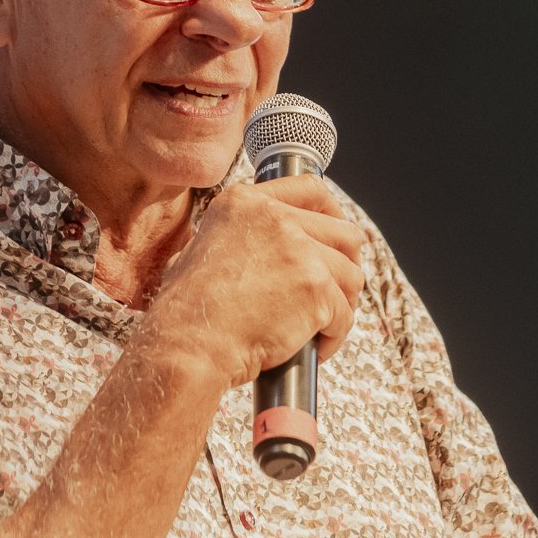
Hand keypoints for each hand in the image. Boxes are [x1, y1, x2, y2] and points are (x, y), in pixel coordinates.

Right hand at [141, 175, 365, 385]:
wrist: (190, 343)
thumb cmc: (187, 311)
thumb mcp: (198, 250)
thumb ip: (234, 240)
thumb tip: (250, 251)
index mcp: (245, 203)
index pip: (310, 190)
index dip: (332, 213)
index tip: (336, 237)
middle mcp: (276, 218)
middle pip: (343, 233)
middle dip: (345, 264)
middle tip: (336, 291)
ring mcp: (300, 251)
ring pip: (351, 274)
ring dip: (343, 303)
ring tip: (322, 327)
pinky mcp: (316, 288)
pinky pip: (345, 313)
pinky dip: (335, 334)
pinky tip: (316, 347)